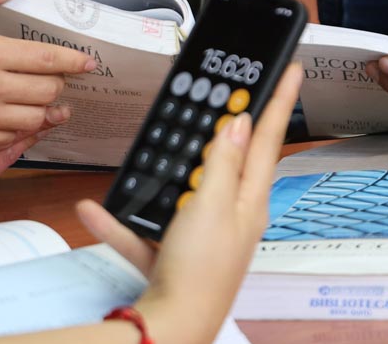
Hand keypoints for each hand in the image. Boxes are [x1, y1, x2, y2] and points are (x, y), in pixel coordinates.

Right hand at [0, 0, 94, 147]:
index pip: (47, 59)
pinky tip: (24, 118)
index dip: (74, 62)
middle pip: (47, 91)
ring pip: (34, 118)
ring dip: (47, 109)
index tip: (88, 63)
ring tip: (51, 102)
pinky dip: (23, 128)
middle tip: (60, 78)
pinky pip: (11, 137)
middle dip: (59, 84)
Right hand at [76, 68, 301, 343]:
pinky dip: (123, 220)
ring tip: (160, 143)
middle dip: (226, 126)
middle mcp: (231, 214)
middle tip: (229, 90)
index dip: (280, 100)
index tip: (290, 69)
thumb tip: (240, 123)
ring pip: (184, 189)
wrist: (173, 326)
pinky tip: (97, 210)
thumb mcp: (211, 205)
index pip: (269, 137)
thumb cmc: (200, 272)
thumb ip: (224, 163)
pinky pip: (147, 228)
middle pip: (230, 159)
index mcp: (249, 200)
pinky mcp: (175, 253)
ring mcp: (203, 234)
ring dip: (166, 171)